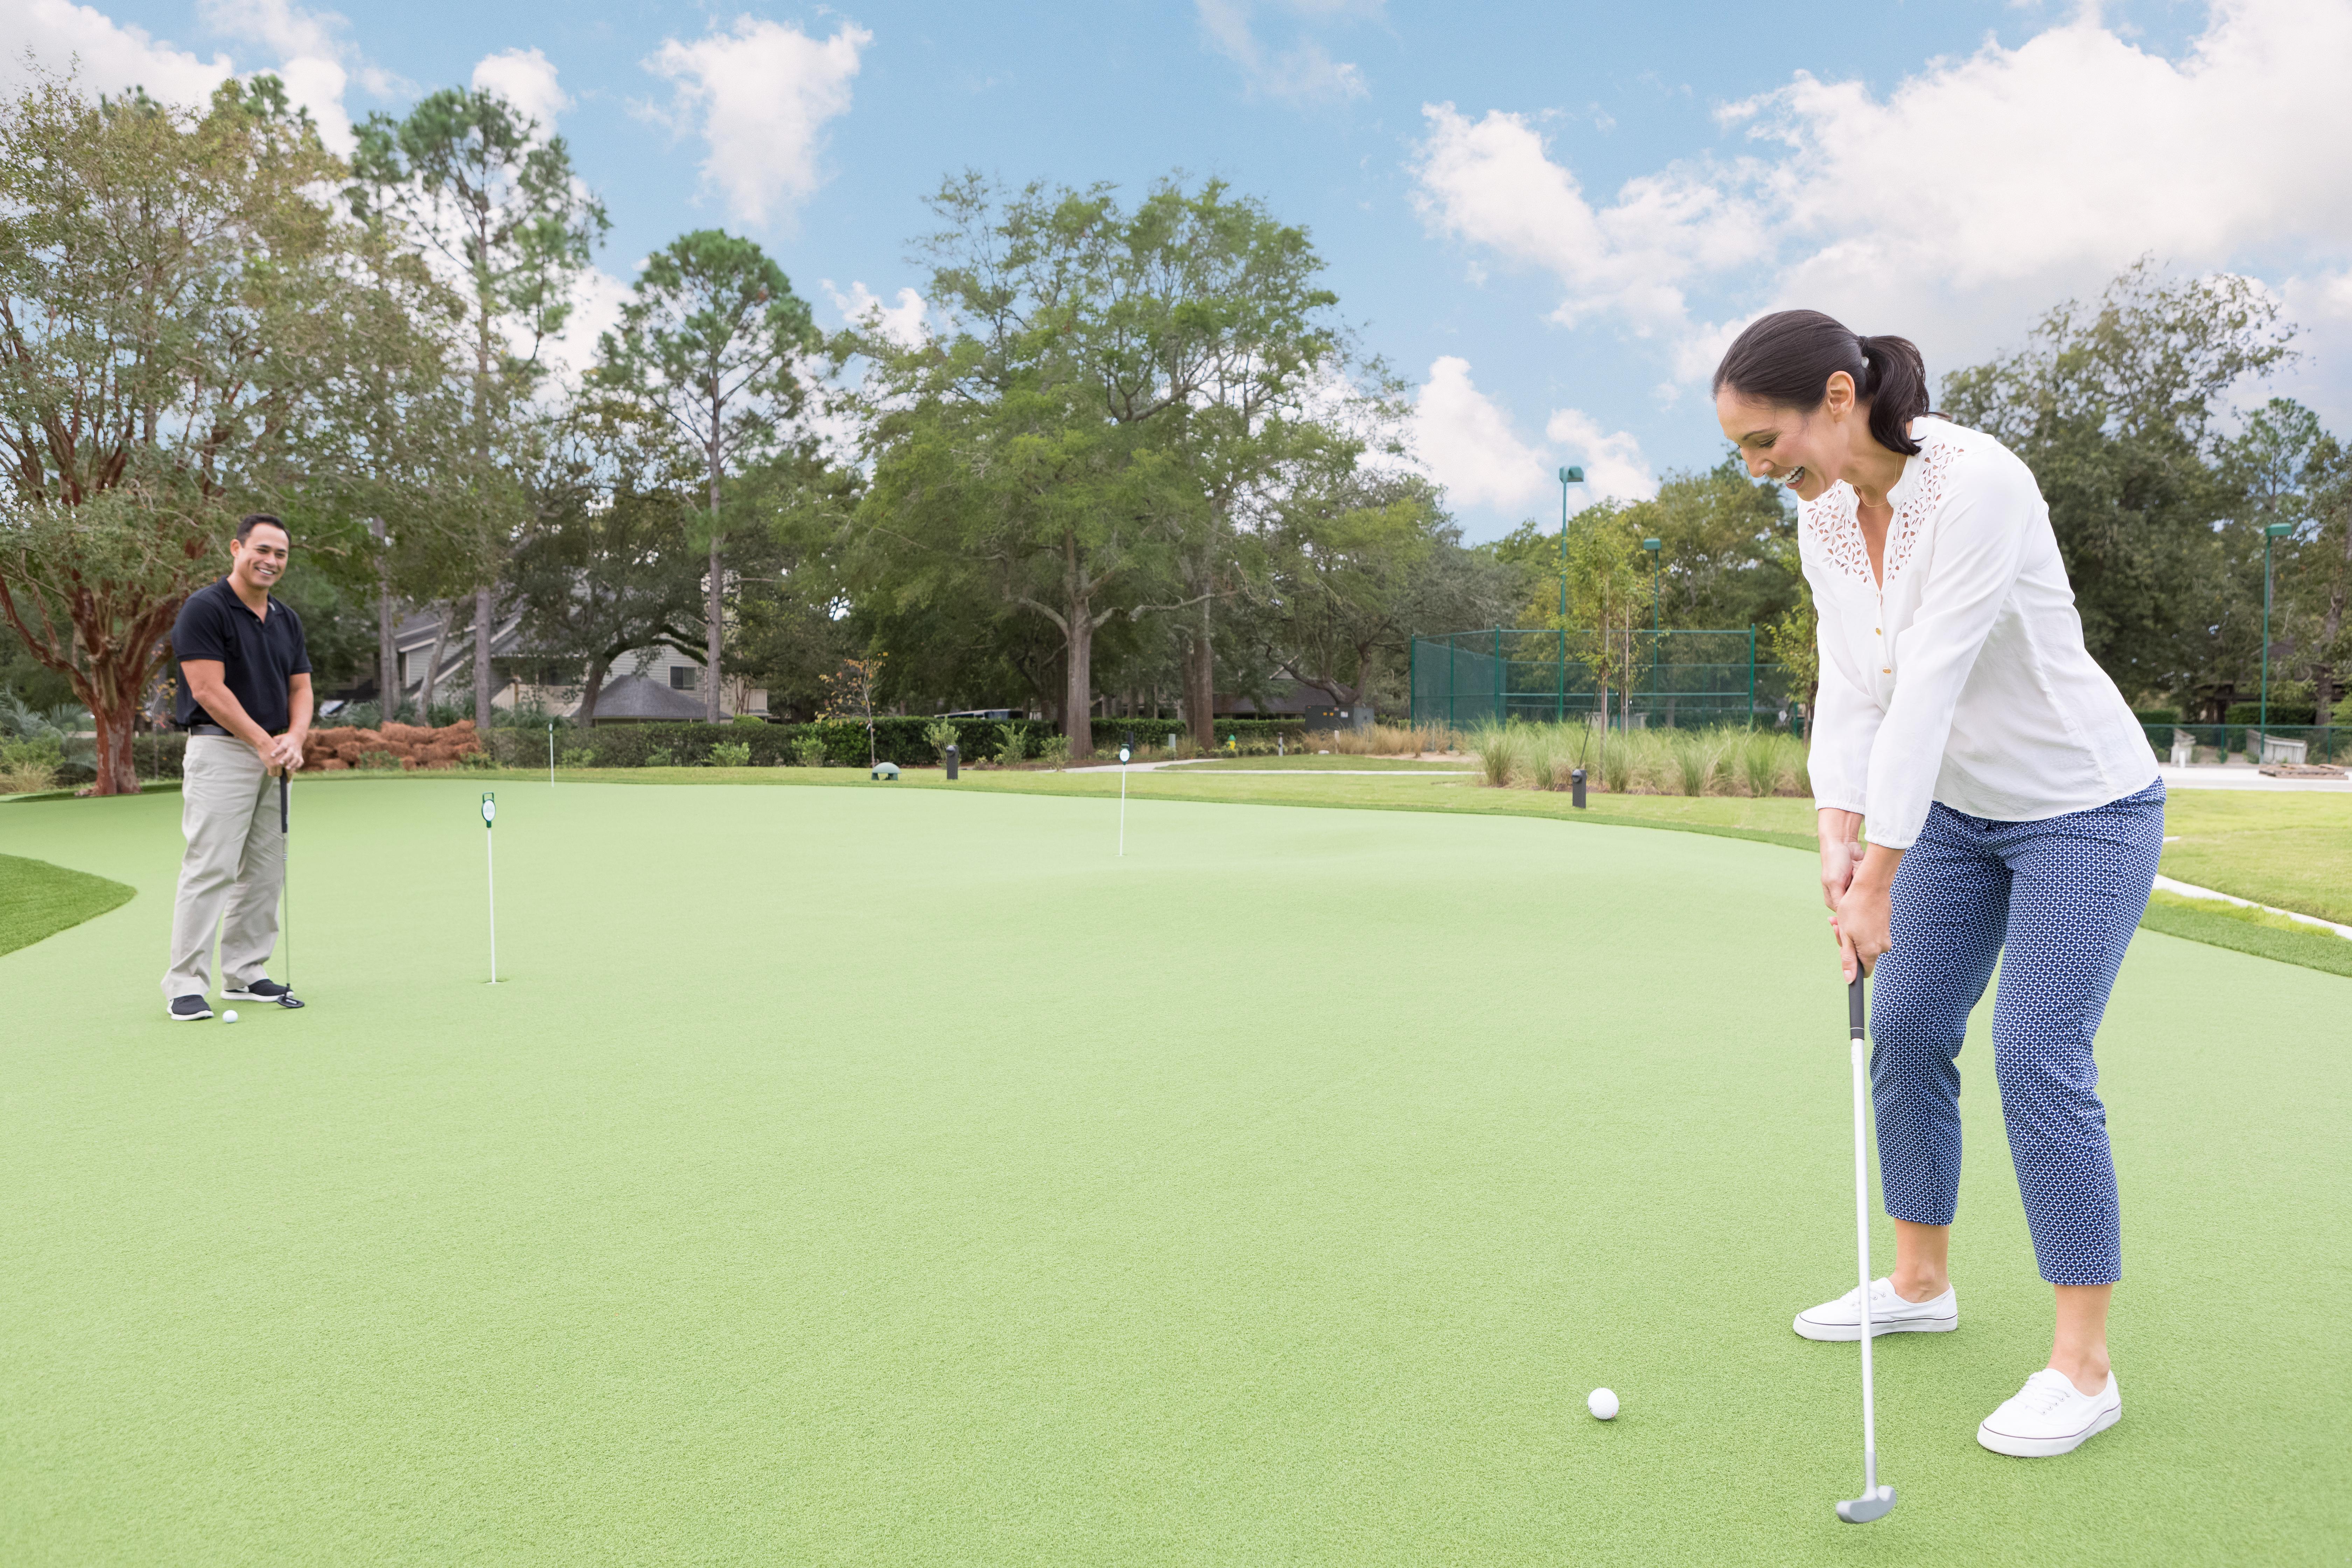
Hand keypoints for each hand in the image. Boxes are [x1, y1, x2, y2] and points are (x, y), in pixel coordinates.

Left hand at [264, 732, 301, 773]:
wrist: (297, 737)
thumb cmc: (284, 739)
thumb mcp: (278, 738)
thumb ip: (273, 742)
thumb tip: (265, 746)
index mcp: (286, 743)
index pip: (282, 746)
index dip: (277, 751)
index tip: (271, 755)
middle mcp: (292, 748)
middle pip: (290, 753)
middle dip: (285, 758)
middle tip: (280, 763)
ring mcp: (297, 752)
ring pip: (296, 758)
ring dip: (292, 764)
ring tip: (286, 768)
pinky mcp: (300, 756)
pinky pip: (300, 762)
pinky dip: (297, 766)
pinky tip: (293, 770)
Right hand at [1818, 825, 1863, 910]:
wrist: (1842, 842)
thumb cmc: (1834, 862)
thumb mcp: (1834, 882)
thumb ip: (1839, 900)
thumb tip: (1845, 916)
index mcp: (1833, 901)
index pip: (1846, 915)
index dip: (1854, 913)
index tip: (1859, 904)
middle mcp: (1843, 897)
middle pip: (1857, 906)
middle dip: (1860, 895)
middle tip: (1855, 882)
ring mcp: (1853, 889)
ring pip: (1865, 896)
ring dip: (1864, 886)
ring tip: (1855, 873)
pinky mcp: (1862, 882)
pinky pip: (1870, 887)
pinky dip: (1869, 879)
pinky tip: (1861, 870)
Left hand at [1831, 858, 1896, 982]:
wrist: (1871, 886)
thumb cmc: (1854, 909)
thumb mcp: (1846, 935)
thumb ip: (1848, 958)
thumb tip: (1849, 980)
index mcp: (1871, 952)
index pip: (1863, 971)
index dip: (1851, 963)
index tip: (1843, 948)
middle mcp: (1882, 947)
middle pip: (1862, 955)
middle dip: (1848, 944)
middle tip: (1838, 927)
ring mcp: (1885, 936)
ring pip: (1865, 943)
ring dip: (1852, 934)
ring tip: (1843, 918)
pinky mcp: (1885, 927)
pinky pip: (1871, 933)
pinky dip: (1861, 927)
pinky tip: (1853, 914)